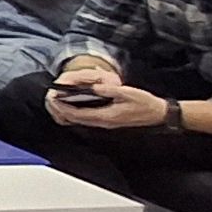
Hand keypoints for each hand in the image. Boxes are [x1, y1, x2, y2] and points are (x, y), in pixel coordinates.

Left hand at [50, 77, 169, 129]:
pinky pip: (90, 119)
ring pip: (83, 120)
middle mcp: (104, 122)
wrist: (158, 113)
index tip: (55, 100)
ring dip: (70, 112)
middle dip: (63, 110)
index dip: (65, 108)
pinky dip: (80, 113)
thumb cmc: (144, 102)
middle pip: (78, 119)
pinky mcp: (110, 121)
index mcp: (106, 116)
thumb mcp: (125, 92)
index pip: (79, 114)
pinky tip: (76, 106)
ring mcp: (107, 123)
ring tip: (60, 102)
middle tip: (53, 100)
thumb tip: (92, 87)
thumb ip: (107, 90)